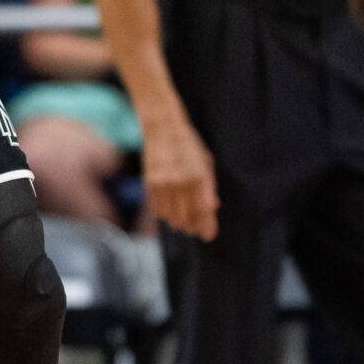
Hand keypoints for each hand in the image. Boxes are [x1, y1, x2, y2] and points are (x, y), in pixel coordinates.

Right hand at [141, 116, 218, 239]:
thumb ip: (209, 187)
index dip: (207, 226)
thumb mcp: (206, 162)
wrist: (163, 129)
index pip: (204, 210)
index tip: (208, 235)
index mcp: (200, 176)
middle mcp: (182, 182)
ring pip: (171, 218)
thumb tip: (212, 208)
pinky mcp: (150, 184)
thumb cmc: (188, 146)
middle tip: (195, 228)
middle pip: (187, 219)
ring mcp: (164, 184)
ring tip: (183, 216)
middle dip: (193, 226)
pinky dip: (165, 213)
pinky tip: (170, 205)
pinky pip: (158, 211)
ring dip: (179, 221)